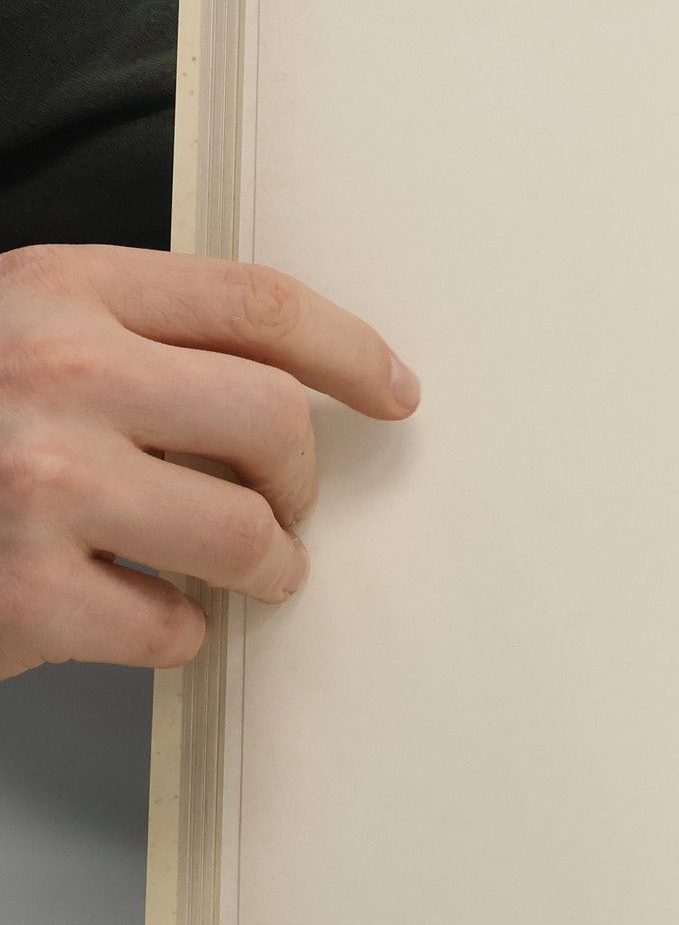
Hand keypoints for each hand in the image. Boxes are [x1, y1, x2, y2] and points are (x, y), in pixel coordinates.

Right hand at [0, 243, 417, 678]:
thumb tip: (289, 393)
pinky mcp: (22, 595)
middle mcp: (55, 375)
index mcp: (62, 292)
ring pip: (246, 533)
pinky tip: (138, 611)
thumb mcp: (20, 333)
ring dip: (268, 564)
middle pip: (275, 420)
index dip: (350, 350)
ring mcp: (38, 486)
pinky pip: (175, 626)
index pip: (259, 304)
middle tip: (287, 506)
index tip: (394, 390)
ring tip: (249, 571)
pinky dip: (178, 632)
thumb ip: (134, 339)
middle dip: (301, 478)